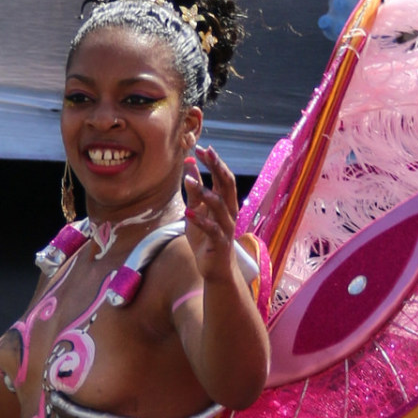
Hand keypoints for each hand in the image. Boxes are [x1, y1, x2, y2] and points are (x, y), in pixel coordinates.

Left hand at [182, 145, 238, 281]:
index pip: (223, 177)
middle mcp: (229, 211)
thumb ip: (195, 190)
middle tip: (205, 153)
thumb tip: (189, 165)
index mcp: (226, 202)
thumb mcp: (197, 211)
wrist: (215, 268)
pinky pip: (211, 229)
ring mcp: (226, 227)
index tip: (202, 148)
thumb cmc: (206, 238)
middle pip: (226, 185)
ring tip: (188, 181)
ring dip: (203, 192)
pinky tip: (188, 214)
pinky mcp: (220, 242)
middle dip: (216, 168)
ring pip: (219, 205)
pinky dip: (200, 221)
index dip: (214, 162)